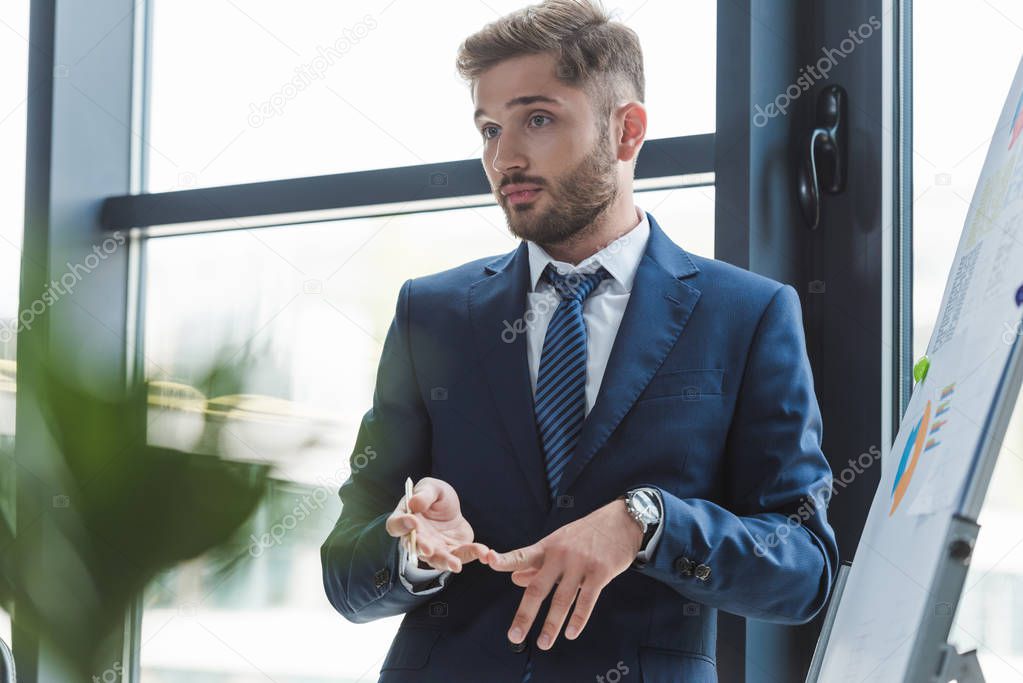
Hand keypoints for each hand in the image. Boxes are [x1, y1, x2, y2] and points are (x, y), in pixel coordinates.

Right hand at [385, 477, 489, 572]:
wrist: (450, 507)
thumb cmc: (434, 495)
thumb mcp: (432, 488)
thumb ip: (424, 495)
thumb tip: (414, 504)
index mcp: (405, 519)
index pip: (396, 525)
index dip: (402, 525)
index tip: (413, 521)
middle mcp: (416, 539)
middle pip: (415, 548)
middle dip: (423, 549)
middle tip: (428, 549)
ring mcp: (433, 549)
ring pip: (437, 559)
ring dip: (446, 562)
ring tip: (455, 565)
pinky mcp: (452, 552)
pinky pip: (460, 556)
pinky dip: (471, 554)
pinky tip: (482, 552)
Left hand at [482, 498, 643, 649]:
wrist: (620, 521)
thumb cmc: (585, 534)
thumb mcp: (558, 543)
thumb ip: (537, 564)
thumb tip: (514, 580)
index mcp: (547, 547)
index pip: (522, 555)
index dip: (505, 560)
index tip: (489, 561)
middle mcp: (560, 555)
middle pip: (538, 587)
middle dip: (526, 614)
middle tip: (515, 636)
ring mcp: (580, 563)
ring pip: (562, 599)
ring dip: (552, 625)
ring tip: (543, 643)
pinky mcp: (600, 572)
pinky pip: (587, 600)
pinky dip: (578, 619)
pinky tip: (570, 633)